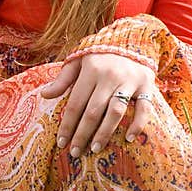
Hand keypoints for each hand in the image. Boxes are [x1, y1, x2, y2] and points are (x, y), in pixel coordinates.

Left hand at [39, 52, 155, 156]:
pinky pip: (144, 108)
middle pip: (93, 111)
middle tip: (75, 152)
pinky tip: (129, 139)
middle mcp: (110, 76)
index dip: (67, 124)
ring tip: (95, 149)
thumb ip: (62, 79)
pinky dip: (138, 124)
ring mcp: (130, 81)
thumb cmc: (100, 55)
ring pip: (115, 112)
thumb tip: (44, 95)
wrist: (133, 38)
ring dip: (105, 132)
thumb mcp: (78, 60)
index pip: (75, 103)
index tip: (61, 142)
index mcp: (91, 70)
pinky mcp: (147, 85)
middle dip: (82, 134)